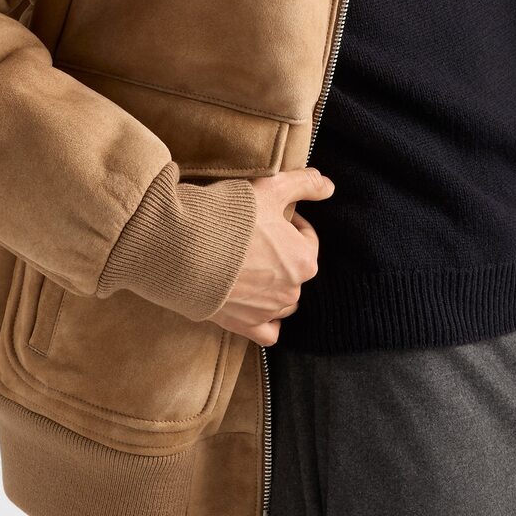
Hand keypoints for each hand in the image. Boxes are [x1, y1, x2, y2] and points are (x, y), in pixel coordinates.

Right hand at [209, 166, 334, 344]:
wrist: (186, 249)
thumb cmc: (232, 216)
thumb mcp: (272, 187)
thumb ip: (306, 184)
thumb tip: (329, 186)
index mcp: (304, 260)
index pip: (307, 239)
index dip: (291, 223)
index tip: (271, 215)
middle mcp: (292, 290)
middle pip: (295, 269)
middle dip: (281, 254)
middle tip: (256, 237)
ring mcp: (268, 311)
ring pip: (284, 300)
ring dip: (274, 285)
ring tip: (250, 265)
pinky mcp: (245, 326)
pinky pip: (268, 331)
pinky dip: (266, 320)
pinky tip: (256, 306)